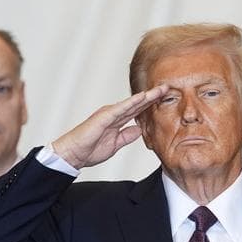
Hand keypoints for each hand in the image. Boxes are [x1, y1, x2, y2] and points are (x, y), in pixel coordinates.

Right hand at [51, 85, 167, 168]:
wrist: (73, 154)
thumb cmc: (90, 149)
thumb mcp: (115, 144)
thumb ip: (127, 136)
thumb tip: (139, 130)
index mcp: (117, 120)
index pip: (137, 110)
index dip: (151, 104)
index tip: (165, 99)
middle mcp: (114, 114)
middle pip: (137, 103)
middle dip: (152, 96)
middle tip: (167, 87)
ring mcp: (109, 114)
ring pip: (131, 103)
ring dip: (146, 96)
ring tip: (160, 89)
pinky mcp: (103, 117)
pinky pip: (120, 109)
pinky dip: (131, 103)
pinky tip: (142, 97)